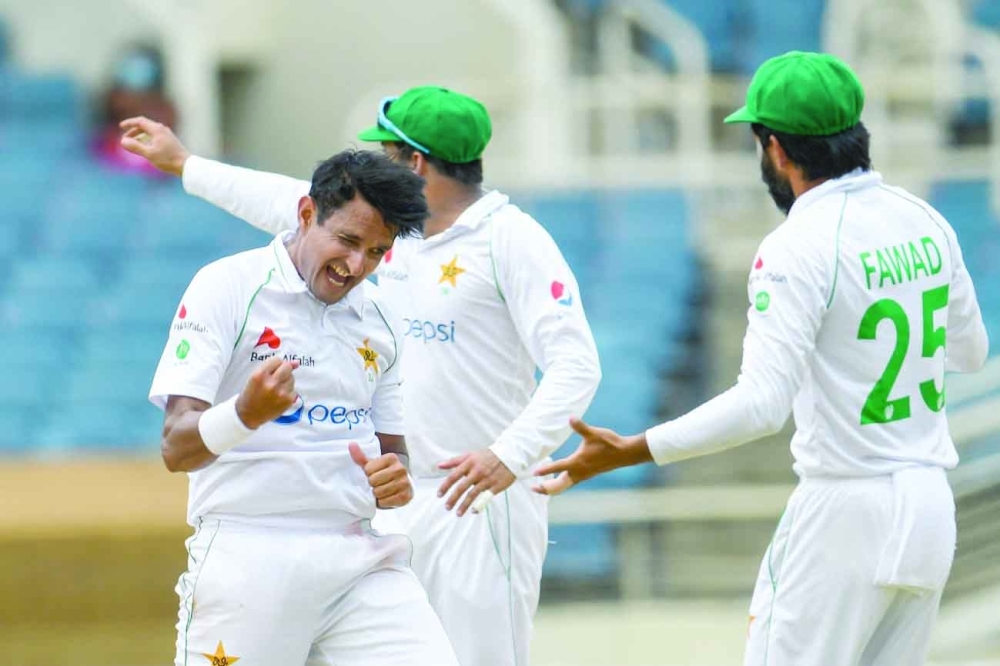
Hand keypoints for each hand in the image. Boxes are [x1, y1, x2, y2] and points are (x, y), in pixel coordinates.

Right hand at [119, 116, 190, 175]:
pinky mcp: (170, 141)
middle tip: (125, 138)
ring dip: (140, 136)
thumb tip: (123, 141)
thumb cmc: (168, 160)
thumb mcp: (149, 154)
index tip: (121, 126)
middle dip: (133, 131)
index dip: (129, 123)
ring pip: (150, 132)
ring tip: (133, 144)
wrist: (186, 166)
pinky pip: (155, 136)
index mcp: (157, 130)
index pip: (140, 121)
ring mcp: (167, 135)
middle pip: (145, 126)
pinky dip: (147, 140)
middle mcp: (162, 130)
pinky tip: (145, 147)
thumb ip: (135, 147)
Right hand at [235, 357, 298, 428]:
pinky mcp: (288, 400)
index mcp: (259, 375)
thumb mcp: (256, 377)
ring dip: (286, 380)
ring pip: (291, 377)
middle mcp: (271, 384)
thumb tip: (296, 362)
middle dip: (283, 370)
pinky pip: (293, 388)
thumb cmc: (251, 394)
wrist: (248, 415)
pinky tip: (278, 396)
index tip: (272, 370)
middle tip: (276, 377)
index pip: (277, 360)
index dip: (275, 365)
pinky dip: (288, 390)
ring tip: (275, 388)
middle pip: (287, 367)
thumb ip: (273, 367)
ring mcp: (281, 393)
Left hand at [350, 442, 412, 508]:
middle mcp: (400, 468)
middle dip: (372, 485)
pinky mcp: (406, 496)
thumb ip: (361, 456)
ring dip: (377, 494)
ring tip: (382, 490)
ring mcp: (405, 482)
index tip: (375, 474)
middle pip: (373, 481)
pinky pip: (385, 502)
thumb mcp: (372, 464)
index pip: (368, 469)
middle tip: (378, 484)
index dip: (368, 474)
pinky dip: (383, 502)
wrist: (402, 486)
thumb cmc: (384, 474)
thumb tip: (351, 444)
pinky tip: (387, 497)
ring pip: (379, 492)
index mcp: (391, 457)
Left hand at [437, 449, 515, 516]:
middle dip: (453, 499)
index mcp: (469, 463)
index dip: (445, 486)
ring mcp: (487, 479)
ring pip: (472, 494)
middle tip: (447, 507)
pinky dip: (479, 505)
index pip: (454, 476)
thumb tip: (439, 466)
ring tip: (458, 513)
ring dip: (464, 505)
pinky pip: (486, 497)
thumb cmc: (488, 456)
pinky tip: (474, 511)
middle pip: (461, 487)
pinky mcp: (496, 486)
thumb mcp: (470, 455)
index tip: (439, 495)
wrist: (510, 455)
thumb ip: (454, 461)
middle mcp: (477, 471)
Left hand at [532, 417, 651, 495]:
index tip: (533, 473)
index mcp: (577, 463)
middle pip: (559, 485)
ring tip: (541, 488)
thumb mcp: (593, 433)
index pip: (557, 467)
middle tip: (532, 487)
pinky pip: (570, 483)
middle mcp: (579, 472)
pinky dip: (561, 484)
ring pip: (565, 486)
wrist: (624, 453)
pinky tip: (558, 480)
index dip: (545, 470)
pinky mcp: (587, 475)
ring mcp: (583, 475)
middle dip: (545, 488)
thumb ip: (580, 426)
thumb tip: (570, 417)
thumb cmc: (608, 443)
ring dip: (552, 488)